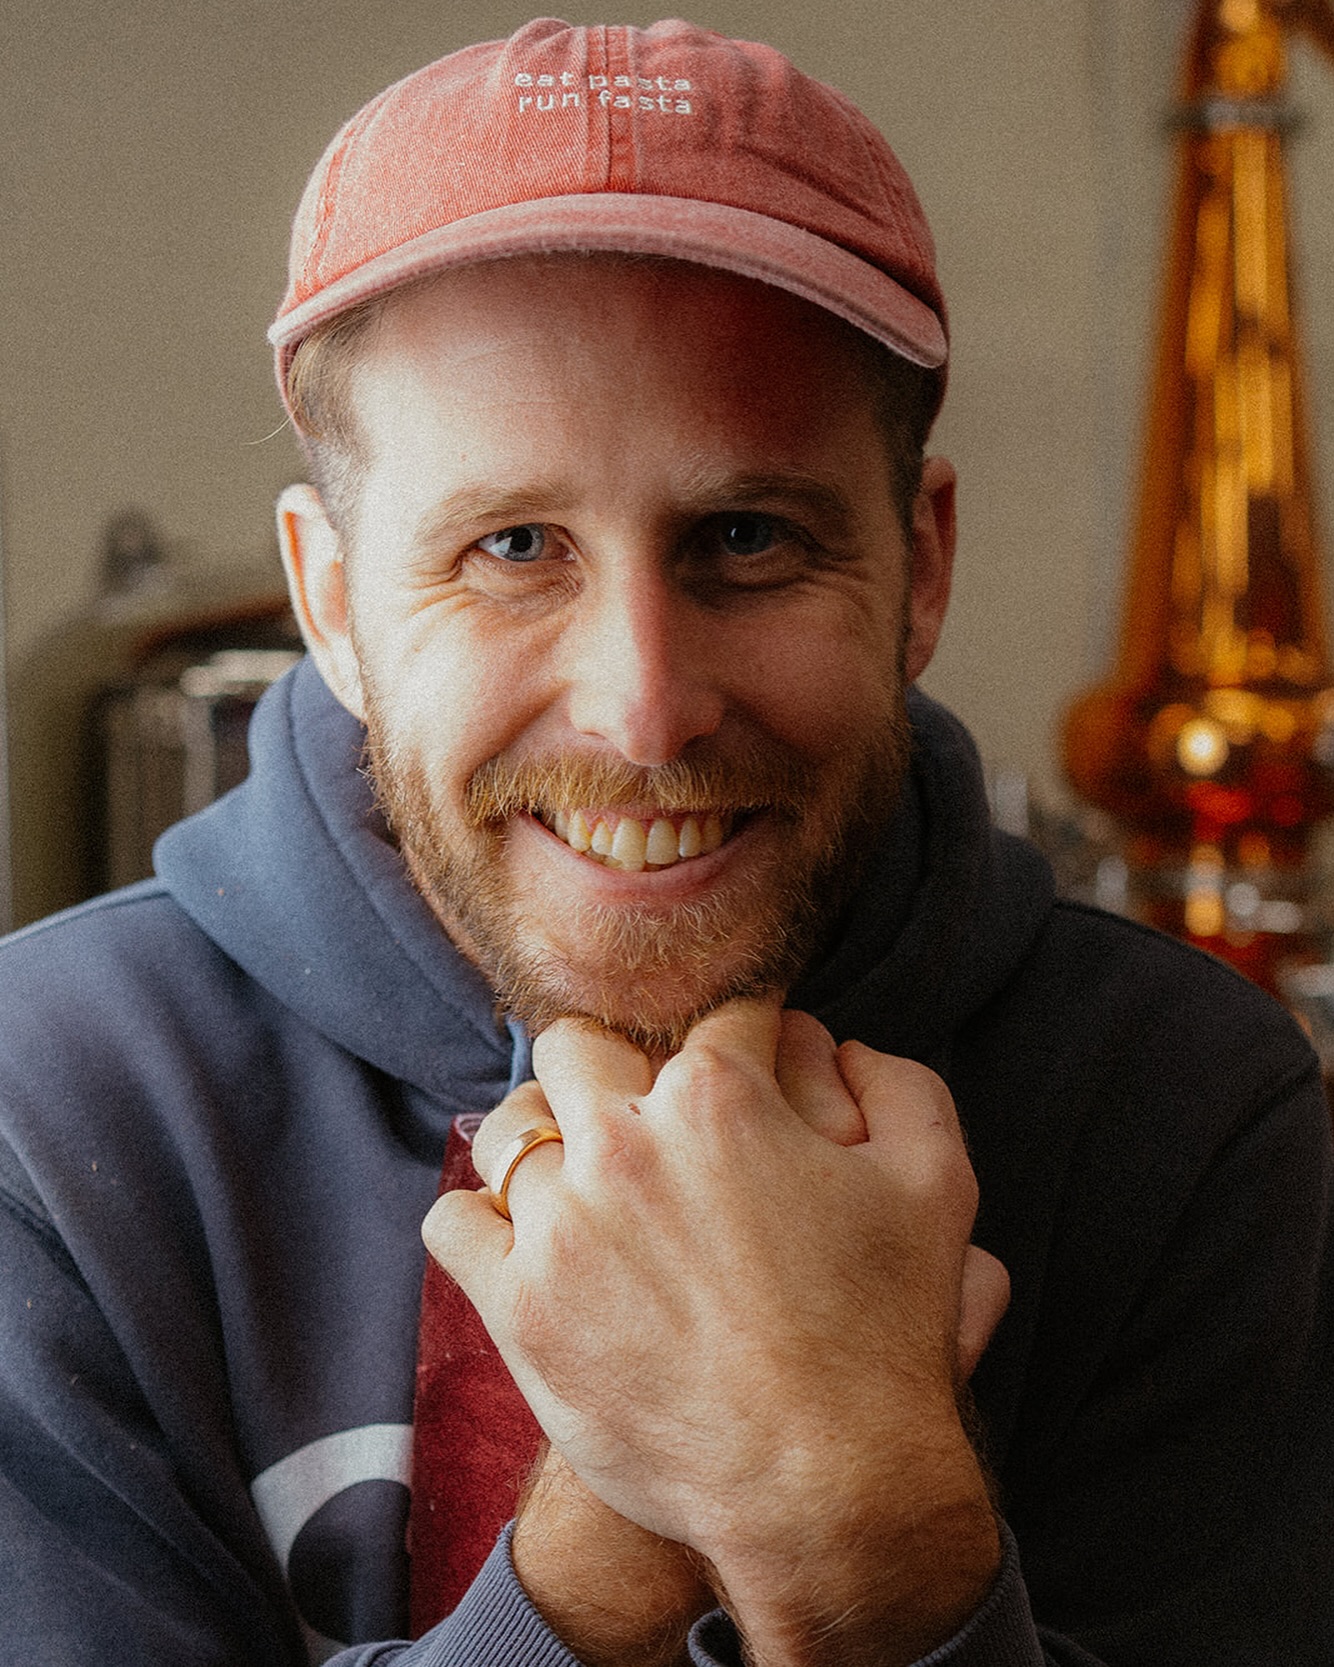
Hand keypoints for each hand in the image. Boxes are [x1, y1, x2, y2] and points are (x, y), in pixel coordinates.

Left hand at [425, 998, 1000, 1664]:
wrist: (825, 1488)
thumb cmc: (885, 1337)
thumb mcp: (938, 1188)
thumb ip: (903, 1087)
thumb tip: (846, 1048)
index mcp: (721, 1098)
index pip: (716, 1017)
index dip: (742, 1038)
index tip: (742, 1070)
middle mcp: (627, 1143)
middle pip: (577, 1047)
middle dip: (614, 1065)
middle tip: (644, 1117)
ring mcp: (564, 1223)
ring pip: (510, 1130)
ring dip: (546, 1145)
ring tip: (581, 1183)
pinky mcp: (519, 1304)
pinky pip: (453, 1224)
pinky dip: (480, 1224)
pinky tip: (520, 1242)